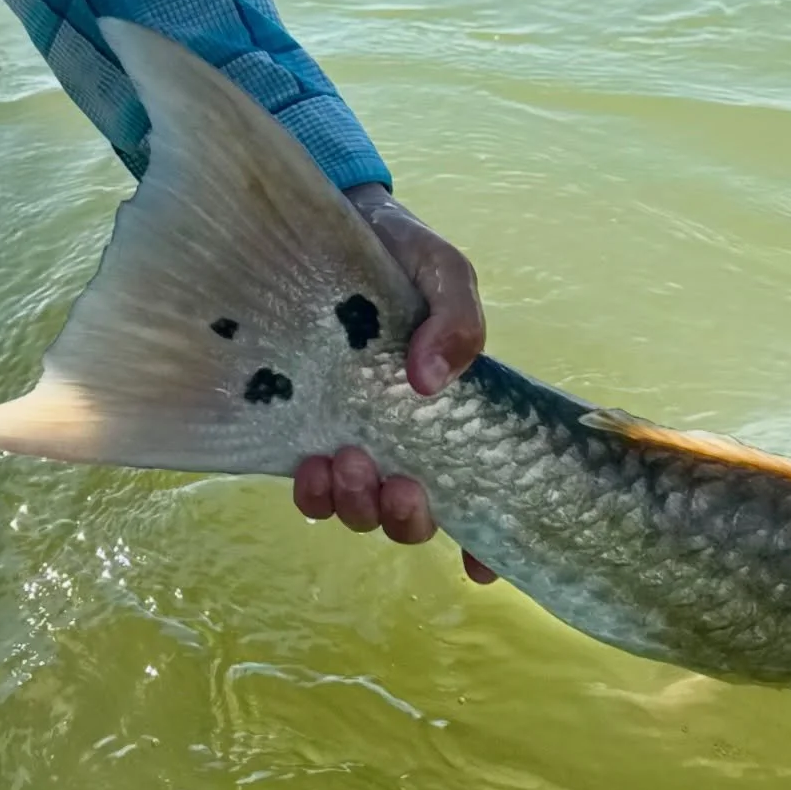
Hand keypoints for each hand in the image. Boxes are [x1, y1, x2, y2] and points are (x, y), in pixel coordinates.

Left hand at [292, 186, 496, 584]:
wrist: (330, 221)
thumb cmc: (399, 251)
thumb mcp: (444, 275)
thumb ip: (457, 321)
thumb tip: (432, 382)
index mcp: (452, 416)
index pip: (480, 496)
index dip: (486, 547)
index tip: (481, 568)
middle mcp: (403, 439)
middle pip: (414, 519)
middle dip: (406, 518)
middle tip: (394, 479)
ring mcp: (352, 437)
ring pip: (361, 512)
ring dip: (357, 506)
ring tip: (343, 461)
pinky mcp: (304, 428)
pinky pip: (311, 489)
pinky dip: (314, 493)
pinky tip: (310, 464)